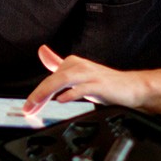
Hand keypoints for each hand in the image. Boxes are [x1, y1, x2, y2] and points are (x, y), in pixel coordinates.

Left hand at [24, 45, 140, 114]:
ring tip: (37, 104)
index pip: (49, 78)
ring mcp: (90, 74)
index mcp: (72, 63)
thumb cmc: (105, 82)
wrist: (132, 87)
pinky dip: (71, 93)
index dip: (36, 93)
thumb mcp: (78, 74)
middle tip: (28, 109)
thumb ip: (58, 63)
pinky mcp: (100, 84)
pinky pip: (83, 87)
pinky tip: (61, 100)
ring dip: (48, 92)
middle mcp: (79, 66)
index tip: (27, 107)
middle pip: (53, 78)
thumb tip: (42, 51)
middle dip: (38, 94)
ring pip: (63, 79)